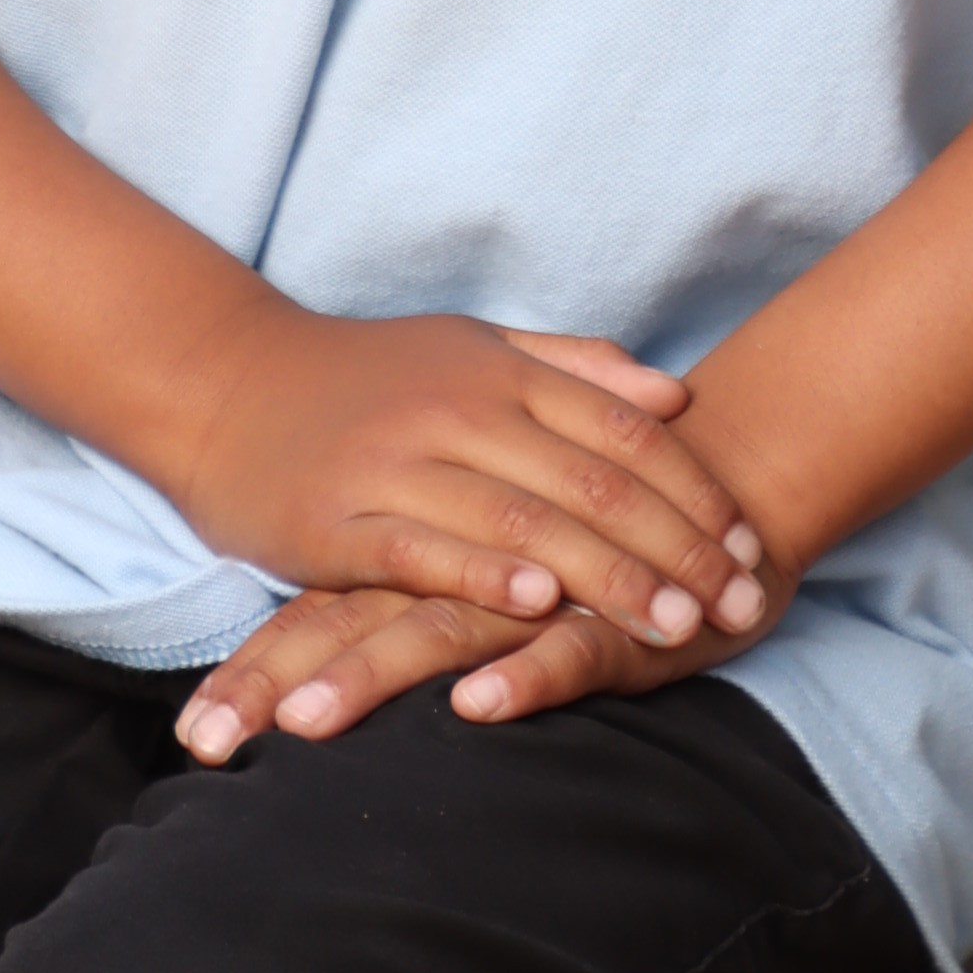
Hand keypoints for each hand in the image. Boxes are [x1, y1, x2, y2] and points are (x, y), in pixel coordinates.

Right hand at [174, 310, 765, 654]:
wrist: (225, 383)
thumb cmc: (362, 376)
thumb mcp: (471, 347)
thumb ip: (572, 367)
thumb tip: (670, 399)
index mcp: (496, 368)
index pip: (619, 429)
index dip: (690, 489)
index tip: (746, 544)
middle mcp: (457, 408)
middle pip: (588, 480)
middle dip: (672, 547)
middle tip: (735, 604)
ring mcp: (398, 462)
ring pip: (522, 517)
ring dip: (607, 575)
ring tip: (672, 625)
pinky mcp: (340, 520)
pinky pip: (424, 548)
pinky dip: (485, 572)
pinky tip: (539, 602)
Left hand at [177, 545, 787, 766]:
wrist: (717, 478)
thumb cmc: (581, 537)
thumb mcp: (484, 570)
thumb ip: (412, 602)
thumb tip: (313, 673)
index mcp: (423, 557)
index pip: (320, 615)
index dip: (256, 671)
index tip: (188, 739)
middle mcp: (464, 570)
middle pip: (353, 627)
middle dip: (278, 686)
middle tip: (209, 744)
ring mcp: (537, 590)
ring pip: (439, 633)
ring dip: (369, 680)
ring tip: (304, 730)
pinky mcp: (612, 617)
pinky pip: (564, 648)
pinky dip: (522, 674)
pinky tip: (477, 707)